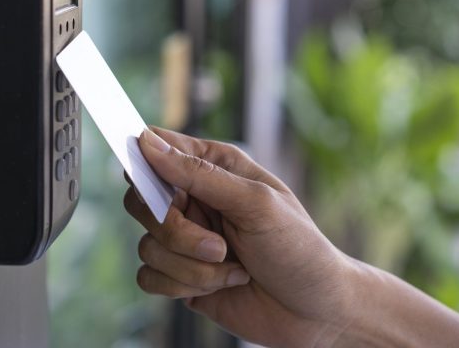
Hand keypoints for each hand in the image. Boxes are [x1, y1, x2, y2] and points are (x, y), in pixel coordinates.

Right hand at [124, 127, 355, 346]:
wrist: (317, 313)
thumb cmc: (299, 249)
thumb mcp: (256, 203)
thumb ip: (199, 174)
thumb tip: (150, 144)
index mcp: (212, 168)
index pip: (156, 147)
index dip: (143, 162)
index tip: (153, 186)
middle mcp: (193, 199)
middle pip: (140, 201)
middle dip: (175, 232)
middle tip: (217, 246)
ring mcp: (184, 239)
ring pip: (147, 245)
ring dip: (192, 267)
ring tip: (233, 270)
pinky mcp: (179, 275)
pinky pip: (149, 277)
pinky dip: (183, 286)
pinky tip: (221, 286)